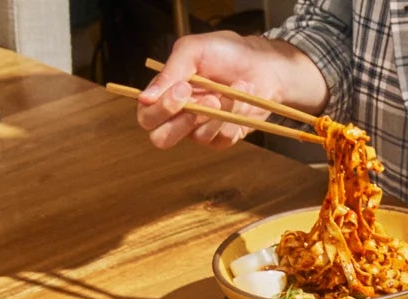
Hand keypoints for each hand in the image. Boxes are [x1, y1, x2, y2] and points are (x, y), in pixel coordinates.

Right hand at [136, 33, 325, 150]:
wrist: (263, 63)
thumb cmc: (226, 53)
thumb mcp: (193, 51)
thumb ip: (169, 72)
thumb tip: (144, 99)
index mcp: (165, 94)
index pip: (147, 116)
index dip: (161, 108)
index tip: (184, 88)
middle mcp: (179, 116)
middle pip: (162, 138)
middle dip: (183, 121)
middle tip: (209, 99)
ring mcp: (201, 129)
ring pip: (197, 136)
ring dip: (220, 111)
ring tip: (233, 88)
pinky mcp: (224, 137)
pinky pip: (221, 137)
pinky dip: (235, 114)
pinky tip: (243, 97)